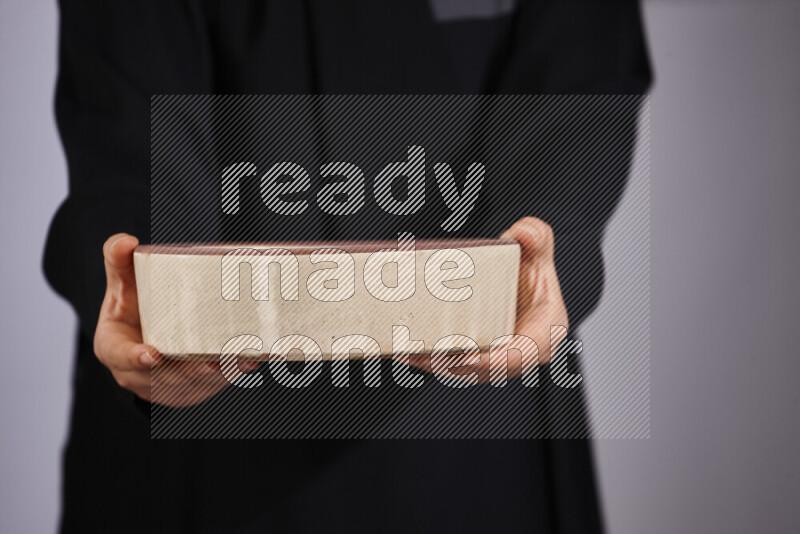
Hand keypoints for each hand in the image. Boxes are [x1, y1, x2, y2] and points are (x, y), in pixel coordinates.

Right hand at [94, 233, 255, 406]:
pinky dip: (228, 376)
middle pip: (162, 377)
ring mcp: (162, 386)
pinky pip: (208, 387)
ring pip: (190, 386)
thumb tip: (126, 242)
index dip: (135, 358)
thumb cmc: (132, 307)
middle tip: (210, 363)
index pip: (120, 356)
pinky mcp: (187, 391)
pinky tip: (247, 362)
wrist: (142, 333)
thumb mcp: (121, 284)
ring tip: (237, 360)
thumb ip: (118, 261)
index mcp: (113, 347)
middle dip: (187, 372)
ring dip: (215, 377)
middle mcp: (136, 373)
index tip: (153, 355)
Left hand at [409, 217, 568, 382]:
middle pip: (483, 369)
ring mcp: (497, 358)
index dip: (493, 361)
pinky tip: (406, 349)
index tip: (467, 357)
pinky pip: (453, 363)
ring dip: (433, 364)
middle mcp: (521, 353)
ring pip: (463, 370)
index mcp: (544, 334)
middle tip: (421, 353)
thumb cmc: (531, 268)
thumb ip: (537, 236)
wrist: (521, 277)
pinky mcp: (477, 356)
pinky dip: (430, 359)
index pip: (519, 356)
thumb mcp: (539, 246)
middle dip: (450, 364)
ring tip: (406, 351)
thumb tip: (523, 234)